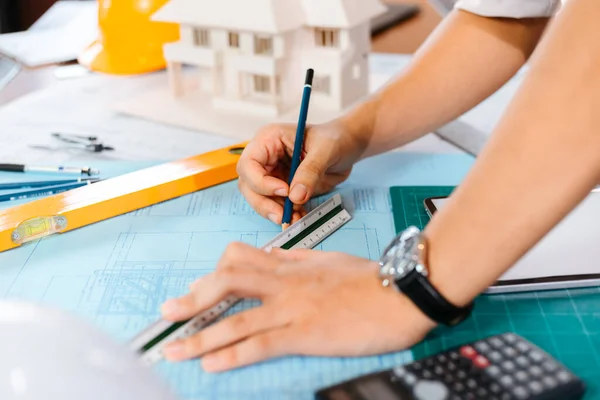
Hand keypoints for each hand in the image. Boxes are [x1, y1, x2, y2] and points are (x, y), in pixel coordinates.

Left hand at [159, 243, 436, 371]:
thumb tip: (271, 256)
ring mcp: (292, 308)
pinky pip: (260, 343)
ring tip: (173, 349)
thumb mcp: (327, 259)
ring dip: (200, 336)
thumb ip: (295, 259)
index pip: (239, 258)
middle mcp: (284, 283)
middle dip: (193, 298)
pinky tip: (211, 365)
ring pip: (236, 318)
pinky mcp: (305, 333)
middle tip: (168, 312)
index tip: (201, 289)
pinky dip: (231, 355)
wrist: (401, 292)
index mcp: (289, 265)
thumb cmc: (369, 277)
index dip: (214, 272)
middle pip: (227, 282)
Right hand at [237, 120, 360, 224]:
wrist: (348, 146)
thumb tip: (295, 196)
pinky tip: (301, 217)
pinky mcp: (282, 189)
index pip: (249, 164)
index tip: (284, 191)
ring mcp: (272, 174)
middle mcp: (265, 158)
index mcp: (269, 139)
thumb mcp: (326, 150)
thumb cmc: (335, 138)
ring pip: (260, 199)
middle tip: (283, 217)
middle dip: (264, 203)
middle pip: (249, 185)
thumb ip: (310, 171)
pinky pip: (277, 206)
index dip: (261, 182)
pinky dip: (287, 215)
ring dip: (276, 212)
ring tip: (297, 219)